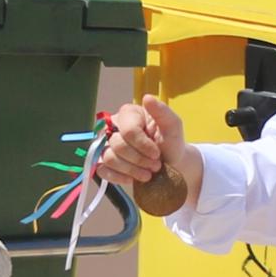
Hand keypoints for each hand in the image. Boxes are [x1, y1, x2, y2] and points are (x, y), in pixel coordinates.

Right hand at [104, 96, 199, 215]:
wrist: (171, 165)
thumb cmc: (171, 143)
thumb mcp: (173, 127)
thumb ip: (163, 112)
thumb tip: (147, 98)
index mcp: (128, 114)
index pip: (128, 131)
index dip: (143, 145)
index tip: (157, 153)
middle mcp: (113, 127)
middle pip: (118, 146)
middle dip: (140, 159)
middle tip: (155, 165)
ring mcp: (106, 145)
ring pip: (109, 158)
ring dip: (132, 170)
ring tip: (148, 173)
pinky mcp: (104, 162)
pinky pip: (102, 171)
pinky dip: (119, 177)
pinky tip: (133, 179)